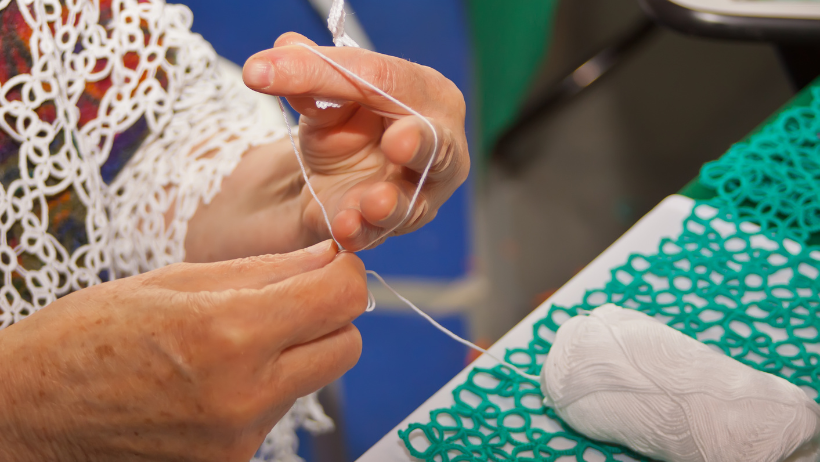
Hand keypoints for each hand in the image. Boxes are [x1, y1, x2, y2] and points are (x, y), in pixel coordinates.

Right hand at [0, 241, 364, 461]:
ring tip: (232, 341)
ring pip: (313, 378)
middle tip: (291, 300)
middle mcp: (245, 395)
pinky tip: (216, 378)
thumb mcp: (174, 281)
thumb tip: (328, 257)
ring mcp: (240, 438)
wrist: (30, 414)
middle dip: (330, 316)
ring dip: (294, 353)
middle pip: (346, 346)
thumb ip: (264, 270)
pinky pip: (278, 411)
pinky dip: (265, 388)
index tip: (328, 266)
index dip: (343, 274)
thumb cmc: (87, 335)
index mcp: (228, 333)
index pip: (341, 298)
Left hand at [184, 32, 468, 261]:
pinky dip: (362, 231)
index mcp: (426, 93)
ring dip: (391, 203)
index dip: (331, 73)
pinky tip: (344, 227)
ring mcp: (421, 192)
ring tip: (372, 202)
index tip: (267, 70)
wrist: (332, 176)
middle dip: (420, 144)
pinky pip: (380, 233)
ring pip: (415, 201)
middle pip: (436, 144)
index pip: (385, 79)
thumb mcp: (325, 97)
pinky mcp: (392, 227)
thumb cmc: (348, 125)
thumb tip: (278, 55)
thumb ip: (308, 77)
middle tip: (398, 142)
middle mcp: (439, 145)